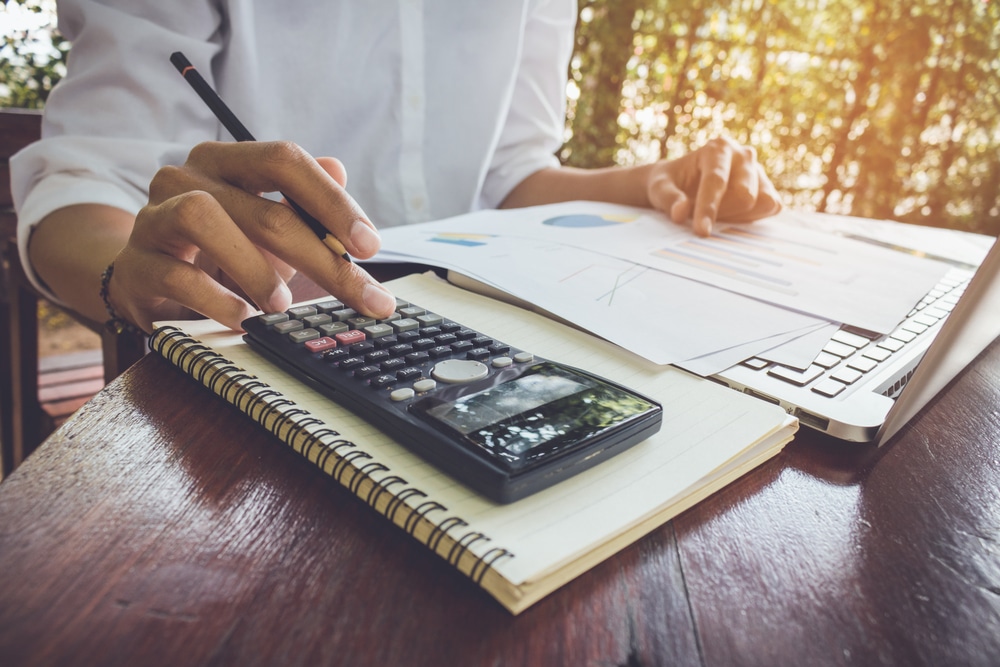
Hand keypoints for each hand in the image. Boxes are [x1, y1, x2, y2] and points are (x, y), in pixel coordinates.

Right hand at [109, 141, 396, 331]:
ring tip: (281, 304)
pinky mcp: (134, 264)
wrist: (148, 278)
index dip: (332, 201)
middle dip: (320, 257)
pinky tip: (243, 317)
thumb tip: (341, 167)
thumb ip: (304, 204)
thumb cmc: (222, 249)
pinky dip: (215, 298)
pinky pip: (174, 273)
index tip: (371, 246)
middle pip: (263, 208)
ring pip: (203, 219)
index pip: (284, 161)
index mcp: (229, 162)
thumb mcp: (269, 227)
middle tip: (360, 295)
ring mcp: (154, 217)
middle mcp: (187, 177)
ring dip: (254, 267)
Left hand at [646, 136, 781, 235]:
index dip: (709, 208)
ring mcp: (758, 171)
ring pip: (759, 203)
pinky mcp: (767, 187)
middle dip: (722, 213)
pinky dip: (752, 217)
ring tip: (715, 213)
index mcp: (717, 148)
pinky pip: (771, 207)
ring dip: (736, 216)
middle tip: (701, 218)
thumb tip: (680, 213)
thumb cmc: (670, 183)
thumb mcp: (658, 189)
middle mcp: (742, 154)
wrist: (682, 182)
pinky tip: (731, 215)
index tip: (701, 232)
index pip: (717, 181)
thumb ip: (667, 199)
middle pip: (744, 195)